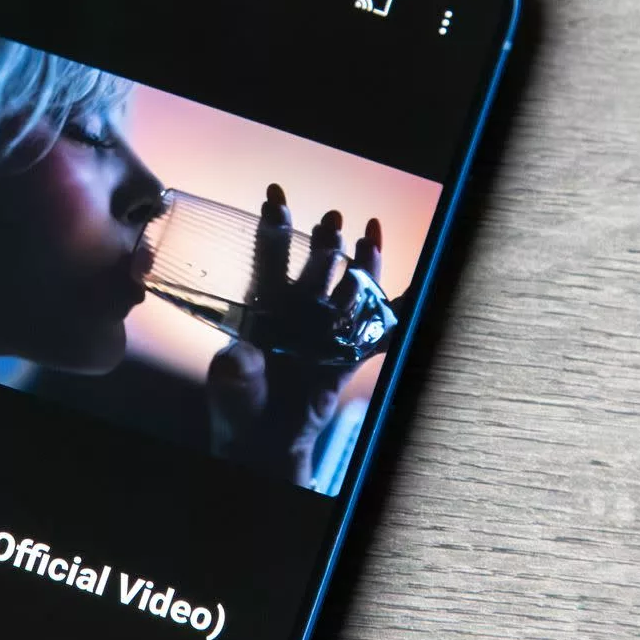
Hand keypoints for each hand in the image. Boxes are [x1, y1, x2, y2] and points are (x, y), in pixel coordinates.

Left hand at [206, 184, 384, 486]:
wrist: (262, 440)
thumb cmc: (237, 405)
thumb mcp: (229, 386)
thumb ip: (236, 370)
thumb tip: (238, 360)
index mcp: (262, 309)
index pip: (268, 260)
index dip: (273, 229)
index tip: (275, 199)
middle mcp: (296, 313)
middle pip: (315, 268)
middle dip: (325, 241)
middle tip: (333, 219)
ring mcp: (323, 332)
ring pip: (348, 291)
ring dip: (360, 266)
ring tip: (369, 239)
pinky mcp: (346, 357)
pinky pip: (374, 333)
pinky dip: (393, 314)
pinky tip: (410, 294)